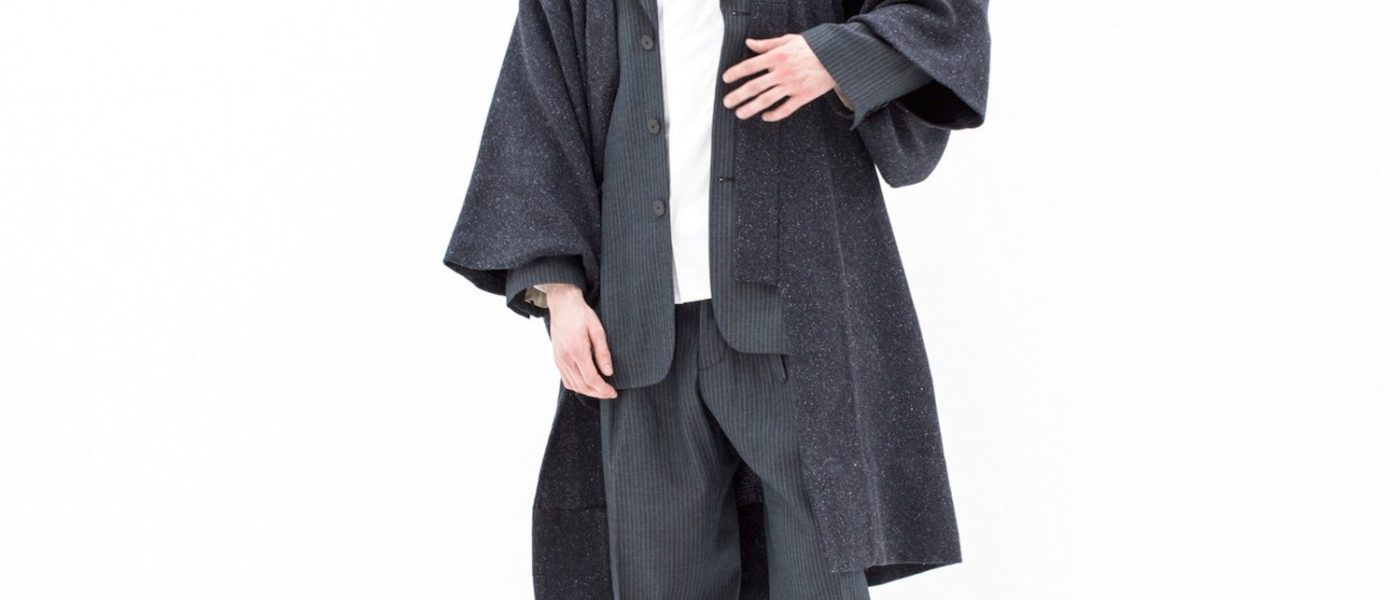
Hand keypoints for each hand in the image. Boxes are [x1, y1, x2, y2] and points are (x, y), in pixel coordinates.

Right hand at [538, 283, 617, 398]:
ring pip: (573, 385)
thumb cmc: (581, 314)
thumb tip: (609, 372)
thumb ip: (603, 352)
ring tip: (600, 390)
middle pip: (582, 386)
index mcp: (577, 351)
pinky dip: (577, 386)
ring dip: (588, 392)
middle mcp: (566, 359)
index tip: (614, 392)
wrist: (562, 305)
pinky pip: (566, 380)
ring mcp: (559, 360)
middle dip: (598, 393)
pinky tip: (587, 384)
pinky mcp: (557, 359)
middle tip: (610, 393)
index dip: (603, 389)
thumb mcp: (597, 330)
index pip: (591, 379)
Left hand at [721, 34, 835, 121]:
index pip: (750, 65)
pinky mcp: (803, 96)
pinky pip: (785, 109)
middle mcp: (782, 72)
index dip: (735, 73)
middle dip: (738, 95)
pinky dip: (774, 115)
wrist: (837, 56)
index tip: (725, 79)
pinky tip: (765, 117)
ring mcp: (792, 86)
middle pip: (754, 86)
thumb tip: (749, 43)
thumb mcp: (789, 39)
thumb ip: (767, 44)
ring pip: (767, 100)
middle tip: (727, 102)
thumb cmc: (813, 46)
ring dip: (751, 108)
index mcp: (777, 56)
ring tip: (739, 113)